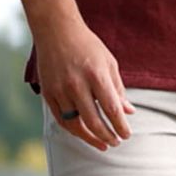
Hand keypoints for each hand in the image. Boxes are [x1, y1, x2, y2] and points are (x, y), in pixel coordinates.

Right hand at [37, 20, 133, 150]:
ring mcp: (60, 90)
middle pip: (93, 121)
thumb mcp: (108, 63)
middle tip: (116, 142)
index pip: (111, 109)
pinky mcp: (47, 93)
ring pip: (75, 124)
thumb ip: (118, 89)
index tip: (126, 135)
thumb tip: (128, 112)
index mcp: (96, 75)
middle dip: (107, 136)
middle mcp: (77, 84)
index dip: (120, 126)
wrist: (56, 30)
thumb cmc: (87, 46)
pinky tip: (84, 134)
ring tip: (102, 144)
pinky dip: (73, 130)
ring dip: (90, 138)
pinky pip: (61, 119)